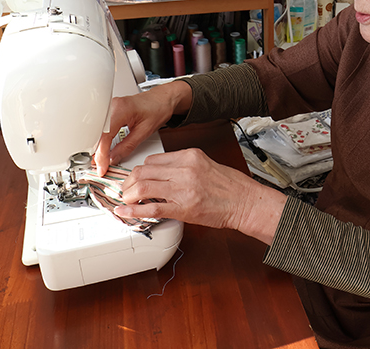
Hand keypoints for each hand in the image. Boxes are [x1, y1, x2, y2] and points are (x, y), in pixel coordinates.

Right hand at [94, 80, 192, 175]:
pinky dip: (101, 139)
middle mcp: (112, 106)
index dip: (101, 154)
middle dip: (97, 152)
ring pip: (97, 131)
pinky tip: (102, 149)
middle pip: (97, 133)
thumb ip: (127, 146)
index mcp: (121, 109)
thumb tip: (114, 158)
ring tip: (100, 161)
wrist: (162, 99)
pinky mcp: (110, 110)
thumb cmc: (158, 108)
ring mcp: (109, 107)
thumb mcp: (144, 131)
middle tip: (100, 166)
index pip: (105, 136)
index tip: (102, 166)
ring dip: (98, 146)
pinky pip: (101, 127)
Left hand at [116, 148, 286, 244]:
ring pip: (143, 187)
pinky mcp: (182, 208)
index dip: (140, 170)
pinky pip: (151, 209)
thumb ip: (184, 166)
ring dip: (129, 195)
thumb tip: (162, 174)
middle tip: (127, 190)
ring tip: (126, 201)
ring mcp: (182, 189)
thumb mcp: (206, 164)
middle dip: (130, 182)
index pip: (153, 159)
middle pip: (143, 171)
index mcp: (190, 156)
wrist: (245, 202)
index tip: (136, 177)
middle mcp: (184, 169)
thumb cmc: (230, 186)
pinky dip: (133, 212)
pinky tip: (125, 213)